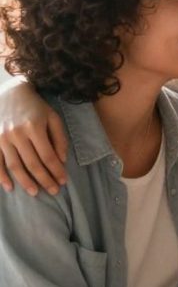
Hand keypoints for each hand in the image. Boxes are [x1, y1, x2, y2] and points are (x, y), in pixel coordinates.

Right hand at [0, 80, 67, 194]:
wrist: (11, 93)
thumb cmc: (36, 107)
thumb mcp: (53, 118)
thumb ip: (59, 139)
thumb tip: (61, 161)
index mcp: (35, 127)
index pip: (48, 156)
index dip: (56, 170)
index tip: (63, 181)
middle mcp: (17, 134)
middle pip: (33, 163)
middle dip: (44, 179)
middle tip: (54, 191)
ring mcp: (2, 138)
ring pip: (15, 166)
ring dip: (26, 182)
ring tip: (36, 192)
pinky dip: (2, 176)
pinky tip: (10, 187)